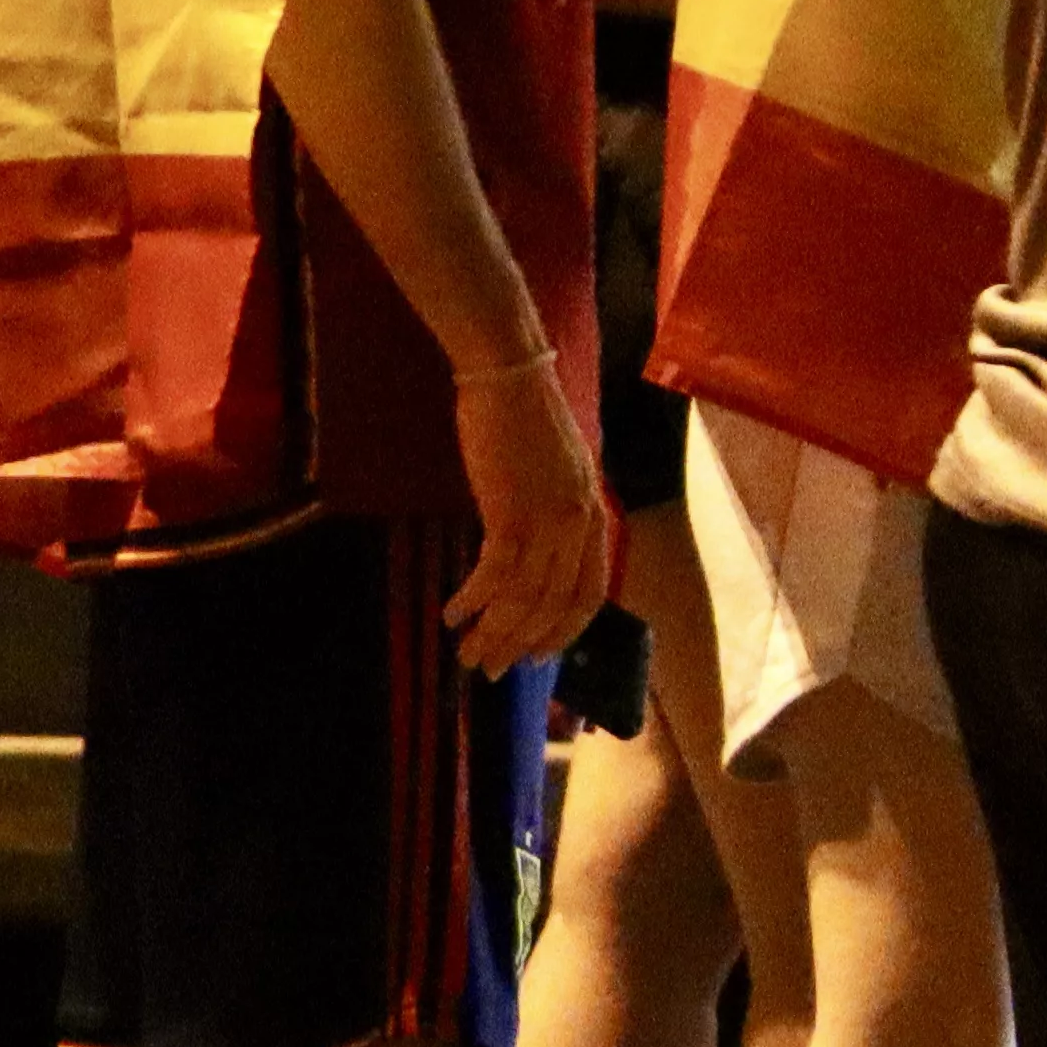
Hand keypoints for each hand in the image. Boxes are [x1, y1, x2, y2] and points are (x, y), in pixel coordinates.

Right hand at [442, 353, 608, 677]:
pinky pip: (496, 571)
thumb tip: (529, 556)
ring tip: (466, 654)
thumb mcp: (554, 475)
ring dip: (493, 631)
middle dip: (520, 643)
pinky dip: (475, 599)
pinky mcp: (513, 510)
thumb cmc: (524, 421)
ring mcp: (549, 519)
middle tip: (489, 669)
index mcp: (594, 517)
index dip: (563, 630)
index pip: (589, 592)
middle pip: (555, 604)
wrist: (508, 376)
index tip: (537, 656)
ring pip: (525, 595)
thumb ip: (553, 517)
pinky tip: (453, 614)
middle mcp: (579, 524)